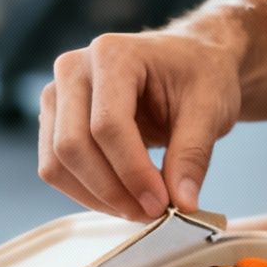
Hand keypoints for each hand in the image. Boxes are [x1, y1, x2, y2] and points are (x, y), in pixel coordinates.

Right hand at [38, 27, 243, 219]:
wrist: (191, 60)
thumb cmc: (200, 73)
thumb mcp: (210, 109)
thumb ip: (193, 156)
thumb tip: (182, 203)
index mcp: (112, 55)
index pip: (107, 126)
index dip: (132, 173)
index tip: (162, 203)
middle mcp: (73, 69)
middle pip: (72, 146)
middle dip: (112, 190)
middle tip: (152, 212)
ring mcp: (58, 94)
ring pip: (56, 163)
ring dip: (96, 197)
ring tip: (140, 208)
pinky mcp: (55, 120)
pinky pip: (57, 168)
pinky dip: (88, 193)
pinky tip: (124, 197)